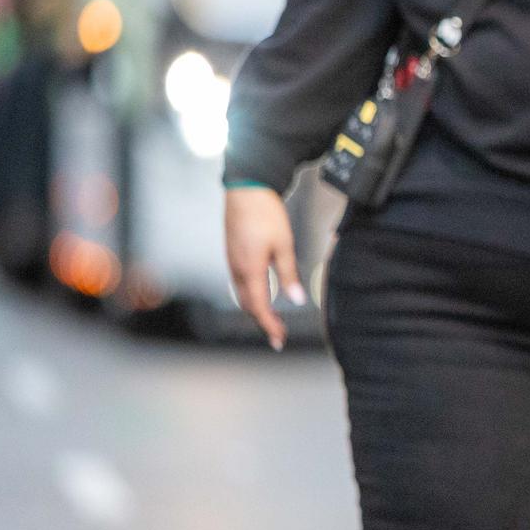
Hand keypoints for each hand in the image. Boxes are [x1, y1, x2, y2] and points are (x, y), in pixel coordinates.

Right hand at [224, 187, 305, 350]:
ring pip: (242, 294)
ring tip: (271, 320)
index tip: (279, 340)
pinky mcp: (232, 254)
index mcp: (250, 270)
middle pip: (248, 305)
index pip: (259, 307)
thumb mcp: (284, 244)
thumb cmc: (266, 214)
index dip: (269, 326)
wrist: (246, 189)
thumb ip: (288, 274)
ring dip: (256, 310)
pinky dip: (250, 295)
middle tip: (278, 336)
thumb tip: (297, 301)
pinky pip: (239, 283)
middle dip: (263, 322)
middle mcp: (237, 269)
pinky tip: (261, 295)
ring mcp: (232, 261)